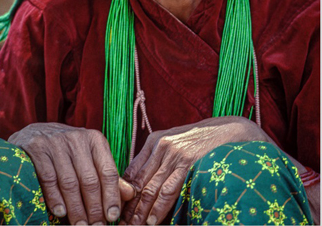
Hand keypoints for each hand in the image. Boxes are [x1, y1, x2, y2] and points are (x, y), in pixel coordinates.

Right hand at [9, 122, 133, 224]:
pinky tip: (60, 213)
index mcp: (95, 140)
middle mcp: (77, 139)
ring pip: (70, 182)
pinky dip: (55, 198)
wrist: (35, 133)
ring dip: (76, 209)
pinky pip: (49, 179)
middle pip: (89, 179)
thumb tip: (131, 194)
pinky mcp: (38, 149)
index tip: (113, 217)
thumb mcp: (90, 155)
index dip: (112, 196)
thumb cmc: (68, 149)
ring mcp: (57, 143)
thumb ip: (108, 174)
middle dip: (94, 208)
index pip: (108, 171)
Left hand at [120, 116, 269, 224]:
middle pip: (139, 182)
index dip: (124, 193)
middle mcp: (161, 146)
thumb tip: (139, 181)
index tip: (119, 209)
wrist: (227, 130)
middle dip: (130, 206)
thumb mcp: (174, 140)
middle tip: (122, 223)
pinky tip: (153, 219)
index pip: (132, 171)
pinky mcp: (188, 163)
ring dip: (141, 211)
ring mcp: (174, 155)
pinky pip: (169, 189)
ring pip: (151, 188)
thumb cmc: (199, 139)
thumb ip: (156, 156)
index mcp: (154, 140)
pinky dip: (159, 207)